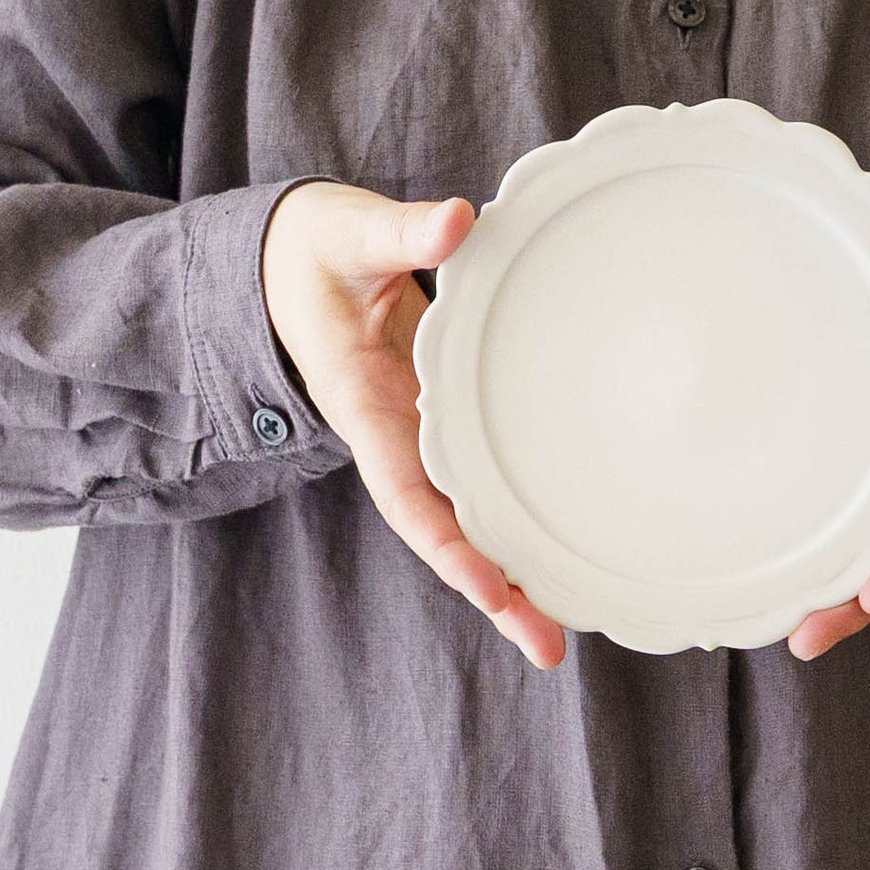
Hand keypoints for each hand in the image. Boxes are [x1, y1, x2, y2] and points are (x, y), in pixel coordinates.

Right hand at [262, 180, 567, 668]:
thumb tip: (453, 222)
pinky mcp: (453, 424)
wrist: (300, 260)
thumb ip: (399, 233)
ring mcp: (426, 437)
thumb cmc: (320, 249)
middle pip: (447, 533)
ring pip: (472, 519)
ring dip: (515, 573)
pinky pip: (488, 483)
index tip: (487, 588)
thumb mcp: (349, 233)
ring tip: (569, 629)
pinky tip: (568, 556)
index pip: (404, 492)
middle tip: (550, 647)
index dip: (445, 544)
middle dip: (492, 591)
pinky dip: (522, 523)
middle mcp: (397, 438)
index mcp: (365, 406)